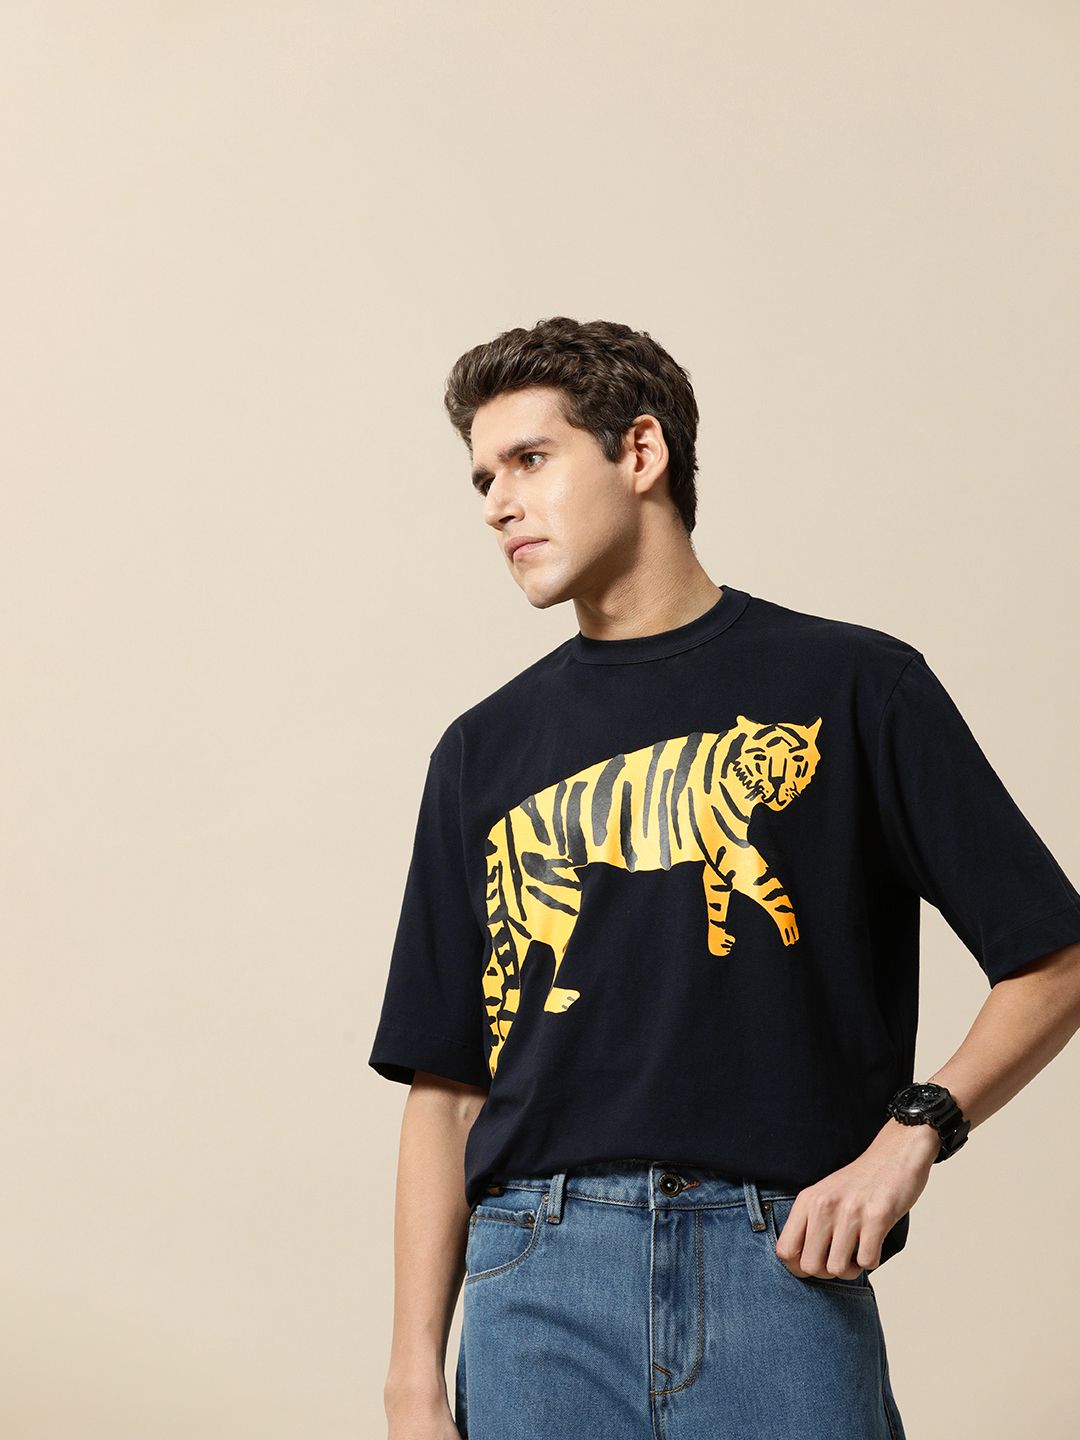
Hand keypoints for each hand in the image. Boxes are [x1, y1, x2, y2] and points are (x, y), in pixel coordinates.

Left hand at [774, 1119, 939, 1277]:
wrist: (895, 1155)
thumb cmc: (860, 1182)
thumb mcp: (824, 1194)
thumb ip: (810, 1223)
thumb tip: (801, 1264)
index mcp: (807, 1201)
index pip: (784, 1249)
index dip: (797, 1267)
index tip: (814, 1262)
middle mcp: (824, 1206)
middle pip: (809, 1266)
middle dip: (826, 1272)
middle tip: (840, 1258)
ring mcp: (850, 1212)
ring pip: (837, 1269)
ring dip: (851, 1268)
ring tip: (857, 1250)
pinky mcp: (877, 1218)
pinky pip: (867, 1262)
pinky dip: (871, 1260)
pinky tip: (873, 1242)